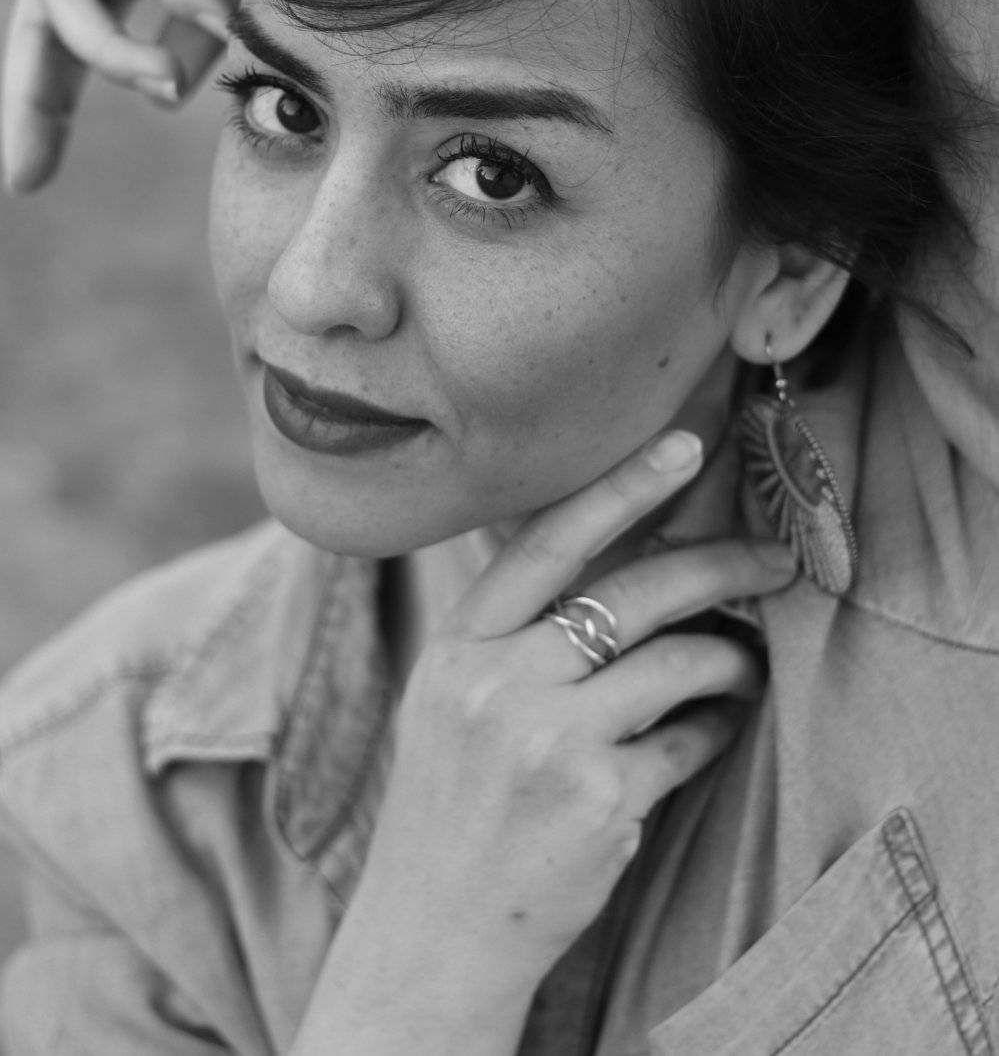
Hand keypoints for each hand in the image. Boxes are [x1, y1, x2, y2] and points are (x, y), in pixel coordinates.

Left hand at [1, 0, 284, 190]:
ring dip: (114, 52)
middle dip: (31, 98)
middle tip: (22, 177)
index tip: (30, 178)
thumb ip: (194, 37)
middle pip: (44, 22)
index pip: (75, 37)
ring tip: (163, 89)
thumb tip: (160, 97)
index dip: (51, 105)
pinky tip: (210, 10)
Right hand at [309, 429, 794, 1050]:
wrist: (431, 934)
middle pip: (631, 592)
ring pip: (676, 660)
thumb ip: (511, 637)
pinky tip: (718, 724)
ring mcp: (546, 743)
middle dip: (718, 565)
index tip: (683, 448)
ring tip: (745, 663)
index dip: (620, 489)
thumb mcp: (451, 701)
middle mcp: (495, 684)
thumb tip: (621, 566)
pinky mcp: (597, 801)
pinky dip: (715, 726)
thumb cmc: (450, 807)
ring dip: (730, 656)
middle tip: (772, 561)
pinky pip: (688, 739)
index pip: (546, 543)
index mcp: (457, 647)